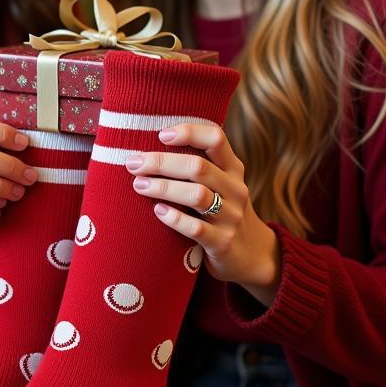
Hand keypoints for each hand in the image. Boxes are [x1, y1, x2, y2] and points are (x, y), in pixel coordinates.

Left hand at [125, 123, 279, 305]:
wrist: (252, 254)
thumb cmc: (221, 211)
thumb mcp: (220, 184)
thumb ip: (197, 167)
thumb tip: (147, 148)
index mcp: (233, 169)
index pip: (216, 139)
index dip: (189, 132)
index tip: (161, 135)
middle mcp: (235, 189)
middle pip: (199, 167)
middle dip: (162, 162)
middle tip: (133, 163)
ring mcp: (231, 217)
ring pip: (197, 195)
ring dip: (164, 188)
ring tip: (138, 185)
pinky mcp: (222, 242)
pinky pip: (196, 229)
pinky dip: (175, 218)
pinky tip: (157, 211)